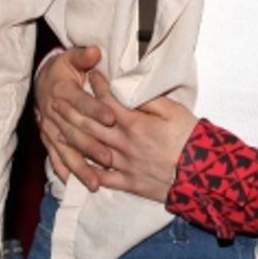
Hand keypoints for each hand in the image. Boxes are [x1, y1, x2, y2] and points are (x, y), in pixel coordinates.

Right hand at [35, 46, 113, 190]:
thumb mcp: (72, 57)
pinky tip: (73, 184)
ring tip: (95, 181)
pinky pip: (54, 156)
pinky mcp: (48, 138)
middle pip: (74, 131)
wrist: (43, 80)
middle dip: (91, 145)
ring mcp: (50, 129)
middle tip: (109, 158)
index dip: (96, 109)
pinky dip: (63, 170)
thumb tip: (94, 51)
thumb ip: (83, 56)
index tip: (112, 118)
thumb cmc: (65, 68)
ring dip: (79, 166)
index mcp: (63, 91)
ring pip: (65, 150)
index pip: (80, 101)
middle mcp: (54, 113)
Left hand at [54, 72, 197, 203]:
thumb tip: (132, 91)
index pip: (108, 102)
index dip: (97, 87)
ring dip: (72, 139)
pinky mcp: (128, 182)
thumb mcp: (174, 111)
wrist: (200, 172)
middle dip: (72, 112)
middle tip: (57, 101)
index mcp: (135, 124)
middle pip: (91, 126)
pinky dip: (87, 173)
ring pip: (91, 151)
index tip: (89, 75)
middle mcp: (123, 144)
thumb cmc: (190, 137)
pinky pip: (103, 178)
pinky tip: (76, 168)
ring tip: (58, 130)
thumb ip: (150, 101)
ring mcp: (124, 165)